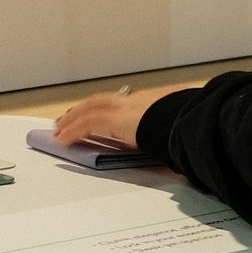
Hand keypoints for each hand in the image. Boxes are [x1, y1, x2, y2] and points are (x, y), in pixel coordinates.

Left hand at [52, 83, 192, 149]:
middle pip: (102, 101)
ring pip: (90, 109)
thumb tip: (178, 152)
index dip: (106, 106)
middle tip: (70, 118)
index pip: (123, 101)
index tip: (98, 112)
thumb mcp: (183, 126)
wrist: (190, 120)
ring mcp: (125, 107)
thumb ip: (174, 135)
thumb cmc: (190, 125)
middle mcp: (136, 101)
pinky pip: (87, 124)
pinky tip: (63, 139)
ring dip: (73, 119)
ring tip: (60, 129)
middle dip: (84, 109)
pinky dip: (73, 130)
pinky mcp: (114, 119)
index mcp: (153, 102)